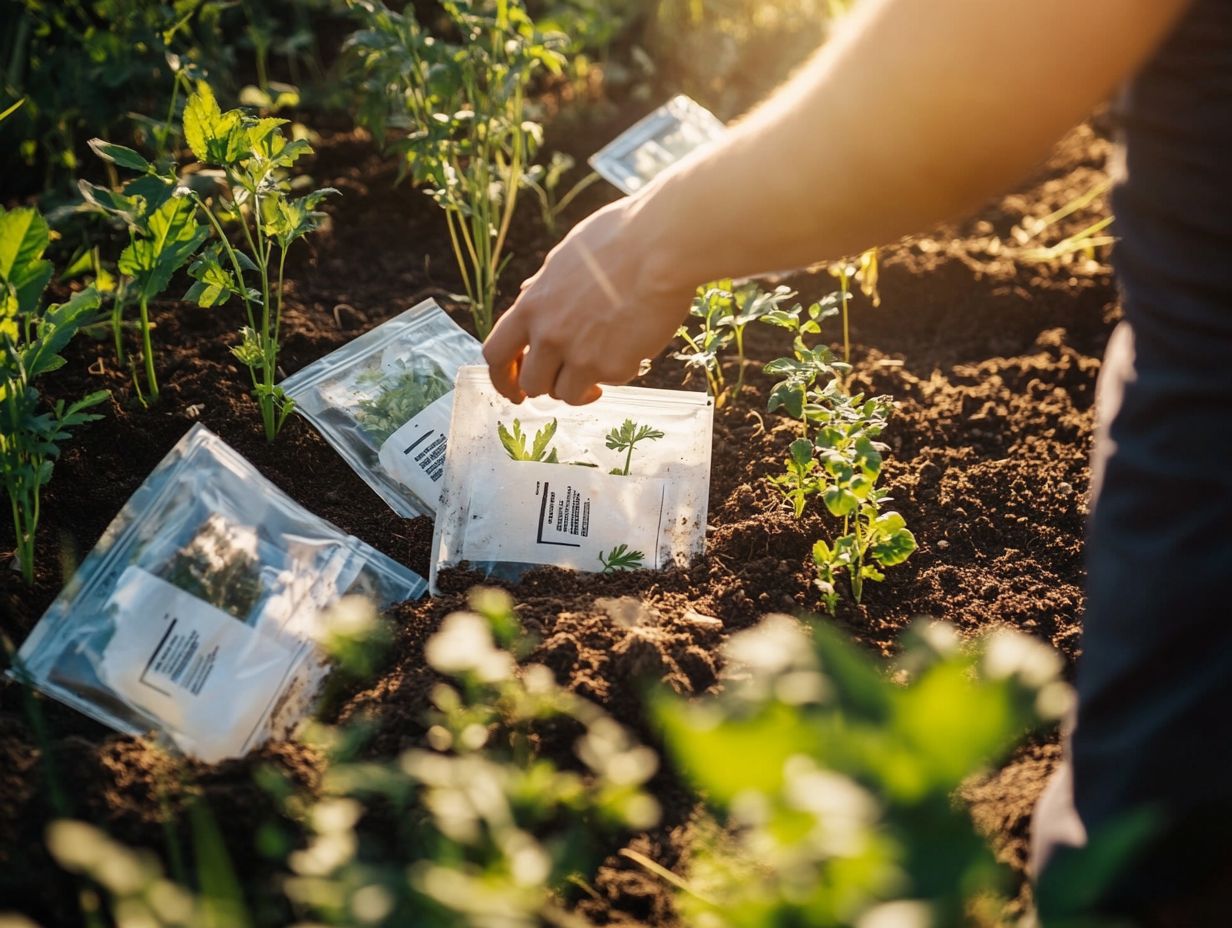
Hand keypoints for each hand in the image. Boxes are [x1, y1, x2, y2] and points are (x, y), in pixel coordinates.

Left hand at [482, 195, 695, 404]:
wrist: (660, 247)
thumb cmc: (619, 239)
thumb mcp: (565, 258)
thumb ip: (545, 286)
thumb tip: (528, 294)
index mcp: (532, 306)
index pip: (496, 355)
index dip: (502, 378)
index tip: (514, 388)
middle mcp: (549, 336)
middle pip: (532, 384)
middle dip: (547, 386)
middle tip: (567, 380)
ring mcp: (580, 355)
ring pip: (566, 394)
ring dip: (581, 387)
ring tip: (601, 368)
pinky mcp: (614, 367)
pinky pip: (609, 383)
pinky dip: (619, 372)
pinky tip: (633, 347)